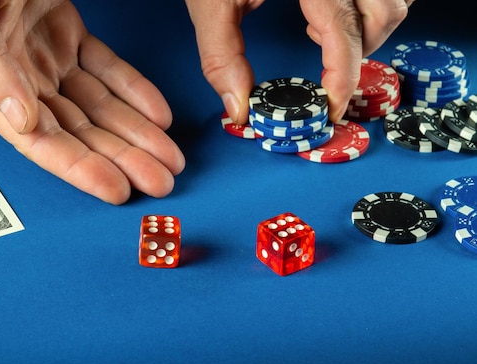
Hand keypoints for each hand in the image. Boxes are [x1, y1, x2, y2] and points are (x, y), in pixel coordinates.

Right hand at [0, 0, 184, 204]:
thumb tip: (21, 120)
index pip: (39, 140)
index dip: (80, 168)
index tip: (117, 188)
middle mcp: (16, 78)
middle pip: (78, 131)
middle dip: (122, 157)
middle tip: (161, 180)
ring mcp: (43, 55)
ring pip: (97, 106)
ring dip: (135, 132)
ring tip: (169, 156)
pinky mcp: (65, 31)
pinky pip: (105, 69)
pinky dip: (133, 90)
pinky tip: (156, 112)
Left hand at [185, 0, 411, 123]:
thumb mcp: (212, 0)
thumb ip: (222, 54)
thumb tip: (237, 105)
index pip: (345, 34)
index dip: (343, 78)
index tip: (331, 107)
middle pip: (384, 16)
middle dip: (359, 53)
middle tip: (325, 70)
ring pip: (397, 0)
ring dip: (371, 28)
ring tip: (325, 32)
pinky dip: (375, 6)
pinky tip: (338, 9)